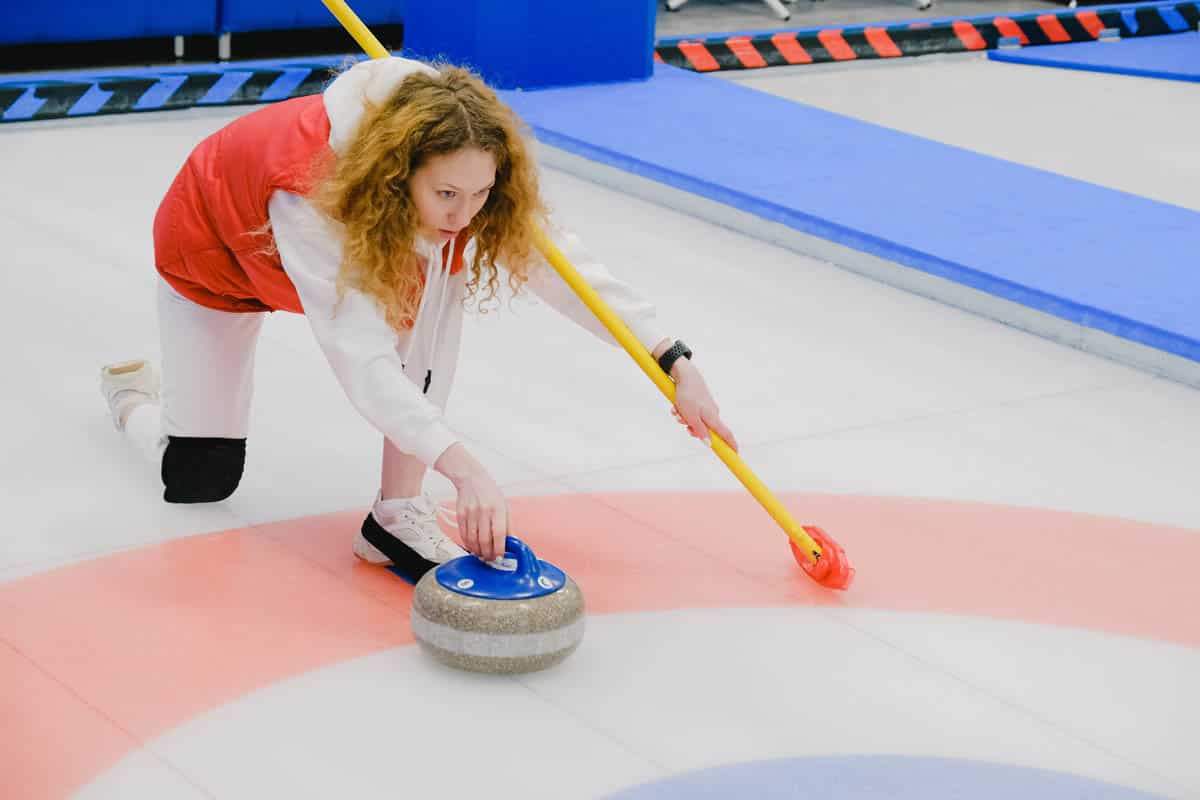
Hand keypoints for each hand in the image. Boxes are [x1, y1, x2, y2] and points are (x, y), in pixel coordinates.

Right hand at [433, 443, 509, 560]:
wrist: (472, 479)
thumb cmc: (491, 494)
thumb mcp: (505, 507)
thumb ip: (509, 526)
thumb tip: (513, 543)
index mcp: (498, 508)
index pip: (499, 533)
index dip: (500, 548)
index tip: (500, 556)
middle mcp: (484, 510)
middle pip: (484, 539)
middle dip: (488, 553)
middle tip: (491, 558)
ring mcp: (470, 512)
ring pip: (472, 539)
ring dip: (477, 551)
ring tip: (482, 554)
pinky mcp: (460, 514)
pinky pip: (463, 534)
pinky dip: (468, 544)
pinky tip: (473, 546)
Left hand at [669, 359, 737, 450]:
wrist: (685, 375)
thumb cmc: (688, 395)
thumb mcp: (691, 417)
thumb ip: (700, 431)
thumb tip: (709, 445)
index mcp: (713, 418)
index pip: (726, 434)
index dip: (731, 445)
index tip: (736, 454)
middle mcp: (712, 413)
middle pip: (705, 430)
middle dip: (691, 429)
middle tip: (682, 422)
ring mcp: (706, 408)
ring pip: (694, 421)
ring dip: (683, 418)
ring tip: (677, 410)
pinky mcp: (700, 402)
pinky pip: (691, 413)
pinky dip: (683, 411)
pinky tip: (676, 404)